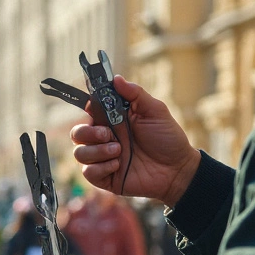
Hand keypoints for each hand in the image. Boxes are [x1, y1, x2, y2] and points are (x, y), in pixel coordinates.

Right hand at [72, 75, 200, 205]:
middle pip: (77, 133)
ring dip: (97, 151)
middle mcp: (105, 139)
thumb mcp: (155, 111)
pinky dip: (101, 168)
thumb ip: (135, 94)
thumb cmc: (168, 139)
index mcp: (113, 121)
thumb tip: (116, 78)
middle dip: (88, 132)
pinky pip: (88, 172)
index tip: (94, 109)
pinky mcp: (105, 177)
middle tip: (108, 135)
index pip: (89, 112)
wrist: (177, 169)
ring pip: (79, 153)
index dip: (87, 109)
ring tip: (119, 151)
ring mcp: (103, 158)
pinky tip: (118, 166)